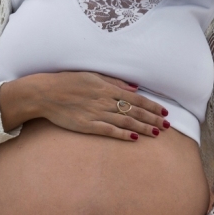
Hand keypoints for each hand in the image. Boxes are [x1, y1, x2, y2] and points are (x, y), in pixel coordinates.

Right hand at [0, 72, 168, 140]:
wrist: (46, 93)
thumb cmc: (68, 82)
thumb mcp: (93, 76)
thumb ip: (115, 82)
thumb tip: (135, 88)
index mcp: (107, 88)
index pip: (136, 98)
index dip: (152, 106)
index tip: (164, 111)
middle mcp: (105, 101)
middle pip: (134, 111)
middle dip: (153, 118)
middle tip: (167, 125)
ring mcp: (96, 114)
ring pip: (125, 122)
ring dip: (143, 128)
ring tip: (157, 133)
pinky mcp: (87, 125)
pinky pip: (109, 131)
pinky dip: (123, 135)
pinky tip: (134, 139)